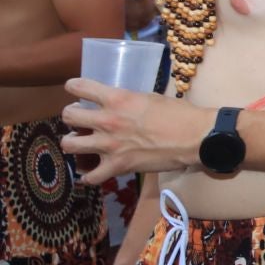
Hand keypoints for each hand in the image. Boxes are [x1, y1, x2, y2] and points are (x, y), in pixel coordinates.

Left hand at [61, 80, 208, 182]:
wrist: (196, 137)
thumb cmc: (179, 114)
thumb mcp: (151, 98)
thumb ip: (129, 101)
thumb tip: (121, 104)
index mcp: (118, 99)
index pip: (79, 87)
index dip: (73, 87)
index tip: (74, 91)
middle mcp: (108, 120)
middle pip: (68, 116)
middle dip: (70, 116)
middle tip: (79, 120)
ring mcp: (110, 145)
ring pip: (69, 145)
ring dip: (73, 143)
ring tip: (81, 143)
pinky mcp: (117, 166)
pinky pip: (90, 176)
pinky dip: (89, 176)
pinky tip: (92, 173)